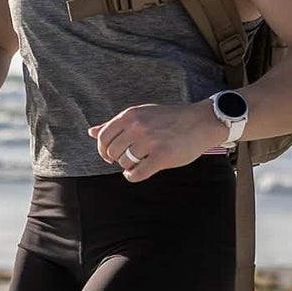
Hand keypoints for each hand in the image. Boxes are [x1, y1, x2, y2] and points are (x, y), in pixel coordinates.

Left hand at [87, 101, 224, 180]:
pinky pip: (136, 174)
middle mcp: (138, 127)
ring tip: (139, 162)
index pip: (103, 138)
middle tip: (130, 158)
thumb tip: (90, 132)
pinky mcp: (161, 157)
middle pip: (112, 153)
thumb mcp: (141, 114)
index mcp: (130, 115)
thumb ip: (115, 124)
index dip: (103, 150)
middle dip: (117, 159)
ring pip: (124, 163)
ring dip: (129, 166)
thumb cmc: (168, 118)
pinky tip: (139, 172)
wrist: (200, 122)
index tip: (109, 155)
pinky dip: (134, 176)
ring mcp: (150, 142)